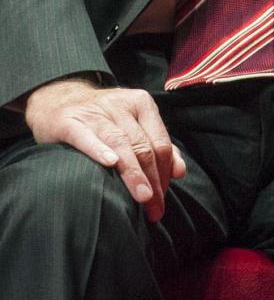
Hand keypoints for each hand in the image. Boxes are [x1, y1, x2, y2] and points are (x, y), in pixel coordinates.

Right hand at [22, 77, 184, 222]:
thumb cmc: (103, 118)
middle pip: (143, 146)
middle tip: (155, 209)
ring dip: (134, 173)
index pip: (160, 143)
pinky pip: (87, 137)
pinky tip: (110, 163)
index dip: (165, 172)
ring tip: (142, 197)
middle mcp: (122, 106)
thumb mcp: (133, 124)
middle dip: (153, 180)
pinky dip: (100, 150)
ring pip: (121, 143)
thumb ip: (157, 145)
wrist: (59, 99)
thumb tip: (180, 172)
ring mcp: (95, 113)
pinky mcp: (69, 121)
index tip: (163, 200)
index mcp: (142, 105)